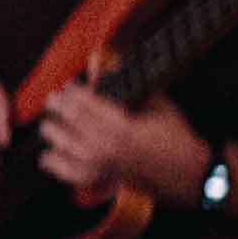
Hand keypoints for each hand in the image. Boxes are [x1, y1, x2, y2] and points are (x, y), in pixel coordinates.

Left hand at [30, 86, 201, 202]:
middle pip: (70, 121)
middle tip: (53, 99)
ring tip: (50, 123)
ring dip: (53, 132)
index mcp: (122, 127)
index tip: (68, 85)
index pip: (84, 103)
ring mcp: (102, 166)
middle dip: (59, 107)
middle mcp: (108, 147)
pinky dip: (55, 164)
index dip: (73, 92)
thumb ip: (122, 81)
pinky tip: (48, 155)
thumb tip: (98, 57)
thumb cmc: (174, 136)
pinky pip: (69, 174)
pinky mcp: (102, 180)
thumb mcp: (154, 103)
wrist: (189, 173)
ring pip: (63, 146)